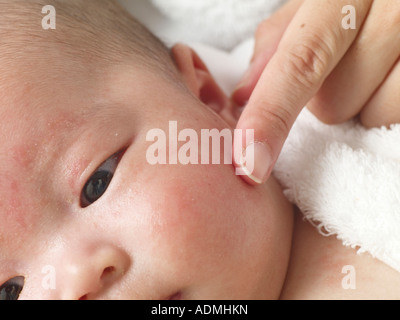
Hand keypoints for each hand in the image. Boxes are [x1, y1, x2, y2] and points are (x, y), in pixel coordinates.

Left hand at [232, 0, 399, 184]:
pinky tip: (390, 76)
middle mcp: (390, 13)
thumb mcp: (317, 4)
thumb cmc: (359, 0)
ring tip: (374, 65)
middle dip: (328, 97)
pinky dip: (388, 104)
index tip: (249, 161)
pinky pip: (397, 115)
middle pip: (334, 104)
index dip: (271, 113)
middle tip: (345, 63)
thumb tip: (242, 94)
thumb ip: (277, 41)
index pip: (301, 62)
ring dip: (363, 101)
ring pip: (371, 115)